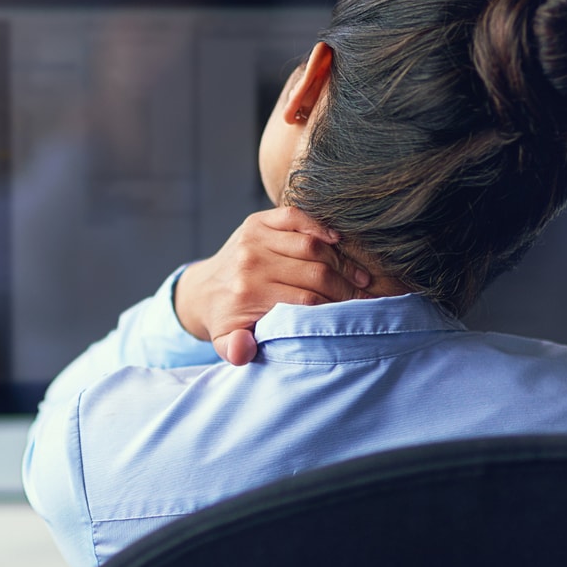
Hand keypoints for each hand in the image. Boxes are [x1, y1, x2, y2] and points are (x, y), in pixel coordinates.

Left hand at [174, 206, 369, 365]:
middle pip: (314, 272)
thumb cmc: (226, 320)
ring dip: (341, 261)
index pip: (306, 300)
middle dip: (344, 287)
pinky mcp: (257, 221)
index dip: (335, 308)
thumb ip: (235, 350)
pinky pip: (295, 216)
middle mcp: (251, 262)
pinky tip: (339, 241)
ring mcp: (254, 238)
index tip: (355, 315)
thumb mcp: (226, 342)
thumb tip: (244, 349)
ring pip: (312, 245)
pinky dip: (320, 226)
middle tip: (364, 298)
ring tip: (359, 278)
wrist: (203, 290)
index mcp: (247, 293)